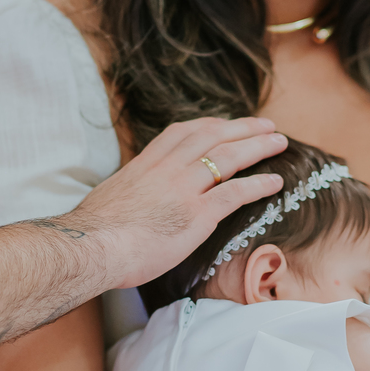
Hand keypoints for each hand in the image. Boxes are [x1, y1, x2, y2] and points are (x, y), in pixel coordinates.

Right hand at [73, 117, 285, 287]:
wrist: (90, 246)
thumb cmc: (93, 233)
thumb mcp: (110, 199)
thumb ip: (129, 194)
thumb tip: (129, 203)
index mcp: (145, 165)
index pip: (182, 132)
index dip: (209, 125)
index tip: (225, 123)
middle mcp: (167, 170)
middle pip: (212, 136)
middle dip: (242, 127)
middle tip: (266, 124)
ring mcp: (183, 190)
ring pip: (228, 157)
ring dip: (258, 146)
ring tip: (279, 142)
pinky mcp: (196, 215)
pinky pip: (235, 192)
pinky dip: (258, 184)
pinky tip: (276, 181)